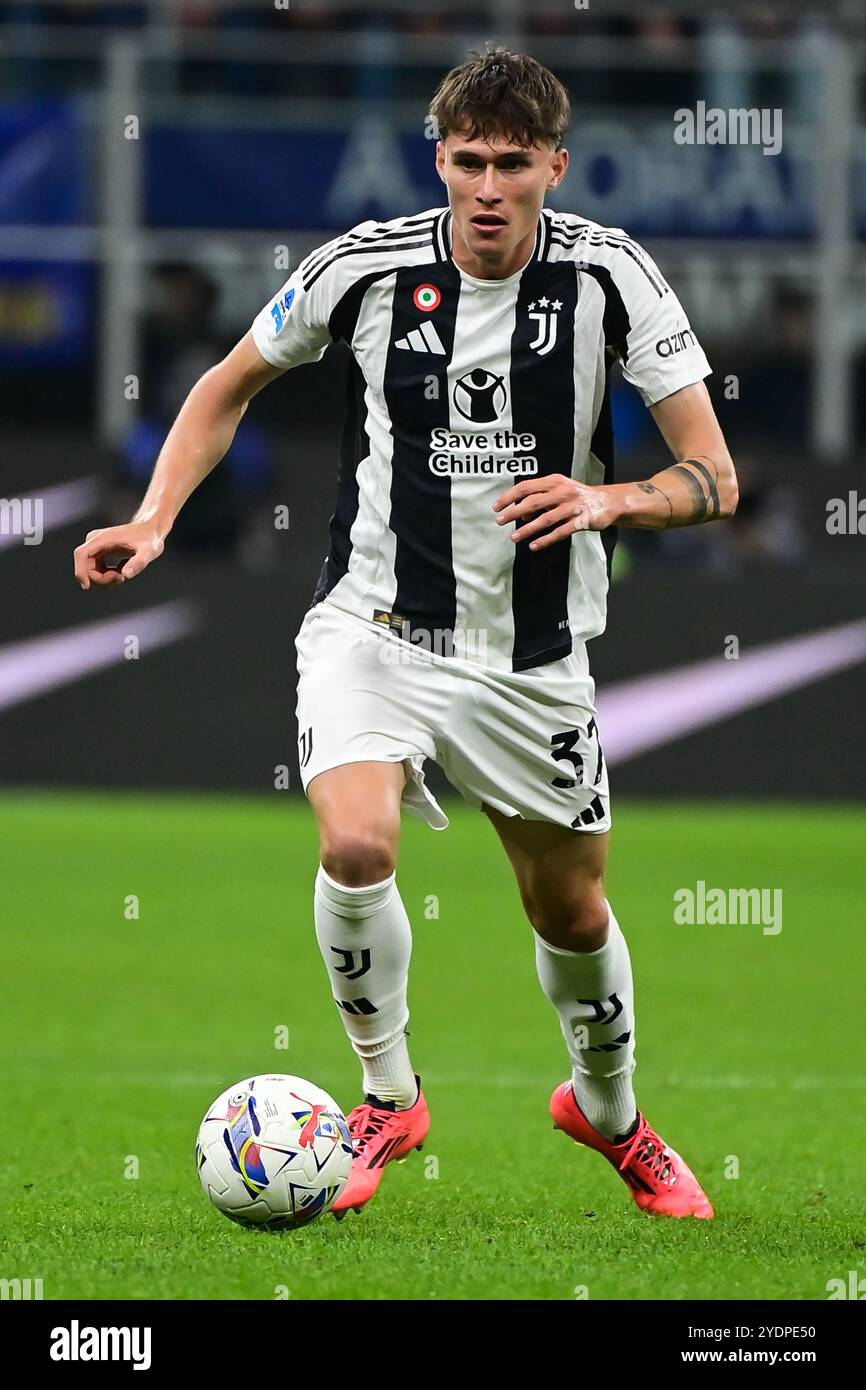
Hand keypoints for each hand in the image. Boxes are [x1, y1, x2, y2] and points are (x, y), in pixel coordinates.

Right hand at [73, 520, 165, 589]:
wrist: (151, 530)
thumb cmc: (150, 538)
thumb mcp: (148, 552)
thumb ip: (138, 563)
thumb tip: (125, 575)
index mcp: (103, 539)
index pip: (81, 554)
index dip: (80, 571)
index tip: (86, 586)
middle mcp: (95, 541)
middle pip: (86, 567)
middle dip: (101, 579)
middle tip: (122, 578)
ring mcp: (97, 547)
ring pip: (91, 571)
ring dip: (105, 579)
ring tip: (124, 574)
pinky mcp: (101, 552)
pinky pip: (97, 570)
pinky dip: (108, 576)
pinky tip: (123, 569)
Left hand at [492, 475, 618, 549]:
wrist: (608, 502)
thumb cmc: (577, 497)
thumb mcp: (558, 491)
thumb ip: (540, 500)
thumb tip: (520, 514)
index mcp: (554, 481)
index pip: (526, 487)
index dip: (509, 496)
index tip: (497, 507)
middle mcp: (562, 491)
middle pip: (533, 502)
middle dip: (514, 512)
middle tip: (499, 521)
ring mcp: (573, 506)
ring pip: (545, 519)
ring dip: (527, 529)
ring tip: (514, 537)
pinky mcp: (582, 520)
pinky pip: (560, 531)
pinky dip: (546, 539)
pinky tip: (534, 545)